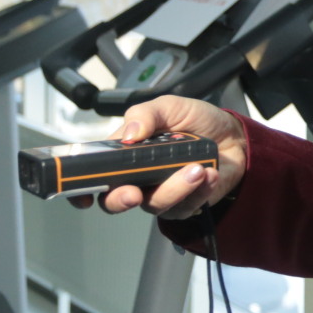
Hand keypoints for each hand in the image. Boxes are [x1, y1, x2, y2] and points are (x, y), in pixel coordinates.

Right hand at [69, 96, 246, 220]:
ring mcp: (160, 192)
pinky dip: (199, 190)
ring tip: (196, 168)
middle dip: (121, 199)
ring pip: (154, 204)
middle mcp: (138, 177)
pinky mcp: (186, 204)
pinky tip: (209, 173)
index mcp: (125, 154)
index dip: (80, 189)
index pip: (93, 174)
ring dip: (175, 187)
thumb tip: (130, 132)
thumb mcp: (169, 106)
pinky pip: (185, 206)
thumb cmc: (195, 121)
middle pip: (115, 201)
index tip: (82, 195)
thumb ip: (146, 114)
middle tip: (134, 191)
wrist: (232, 136)